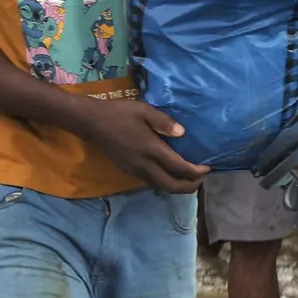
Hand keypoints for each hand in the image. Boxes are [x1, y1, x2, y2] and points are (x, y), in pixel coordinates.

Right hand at [77, 99, 210, 192]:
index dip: (197, 172)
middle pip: (172, 186)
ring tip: (186, 177)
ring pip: (161, 187)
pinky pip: (150, 182)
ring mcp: (134, 170)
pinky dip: (164, 181)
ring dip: (177, 186)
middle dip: (190, 186)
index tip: (207, 167)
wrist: (90, 122)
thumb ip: (164, 122)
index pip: (180, 169)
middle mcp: (144, 165)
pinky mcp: (127, 170)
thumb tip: (182, 133)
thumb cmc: (118, 113)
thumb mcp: (143, 110)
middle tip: (200, 178)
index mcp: (152, 150)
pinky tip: (166, 171)